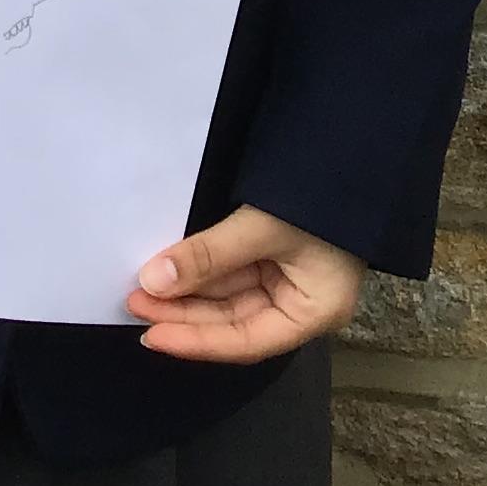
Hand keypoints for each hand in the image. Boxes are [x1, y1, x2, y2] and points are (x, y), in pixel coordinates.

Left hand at [125, 206, 364, 361]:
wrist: (351, 144)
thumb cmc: (319, 196)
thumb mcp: (263, 227)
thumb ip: (209, 256)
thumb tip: (154, 282)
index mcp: (313, 312)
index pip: (246, 340)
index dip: (197, 341)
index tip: (152, 334)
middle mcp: (300, 304)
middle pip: (233, 321)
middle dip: (183, 312)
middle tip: (135, 301)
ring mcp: (288, 278)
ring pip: (227, 296)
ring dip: (187, 292)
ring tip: (143, 287)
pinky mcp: (275, 254)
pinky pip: (232, 272)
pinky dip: (201, 271)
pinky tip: (170, 271)